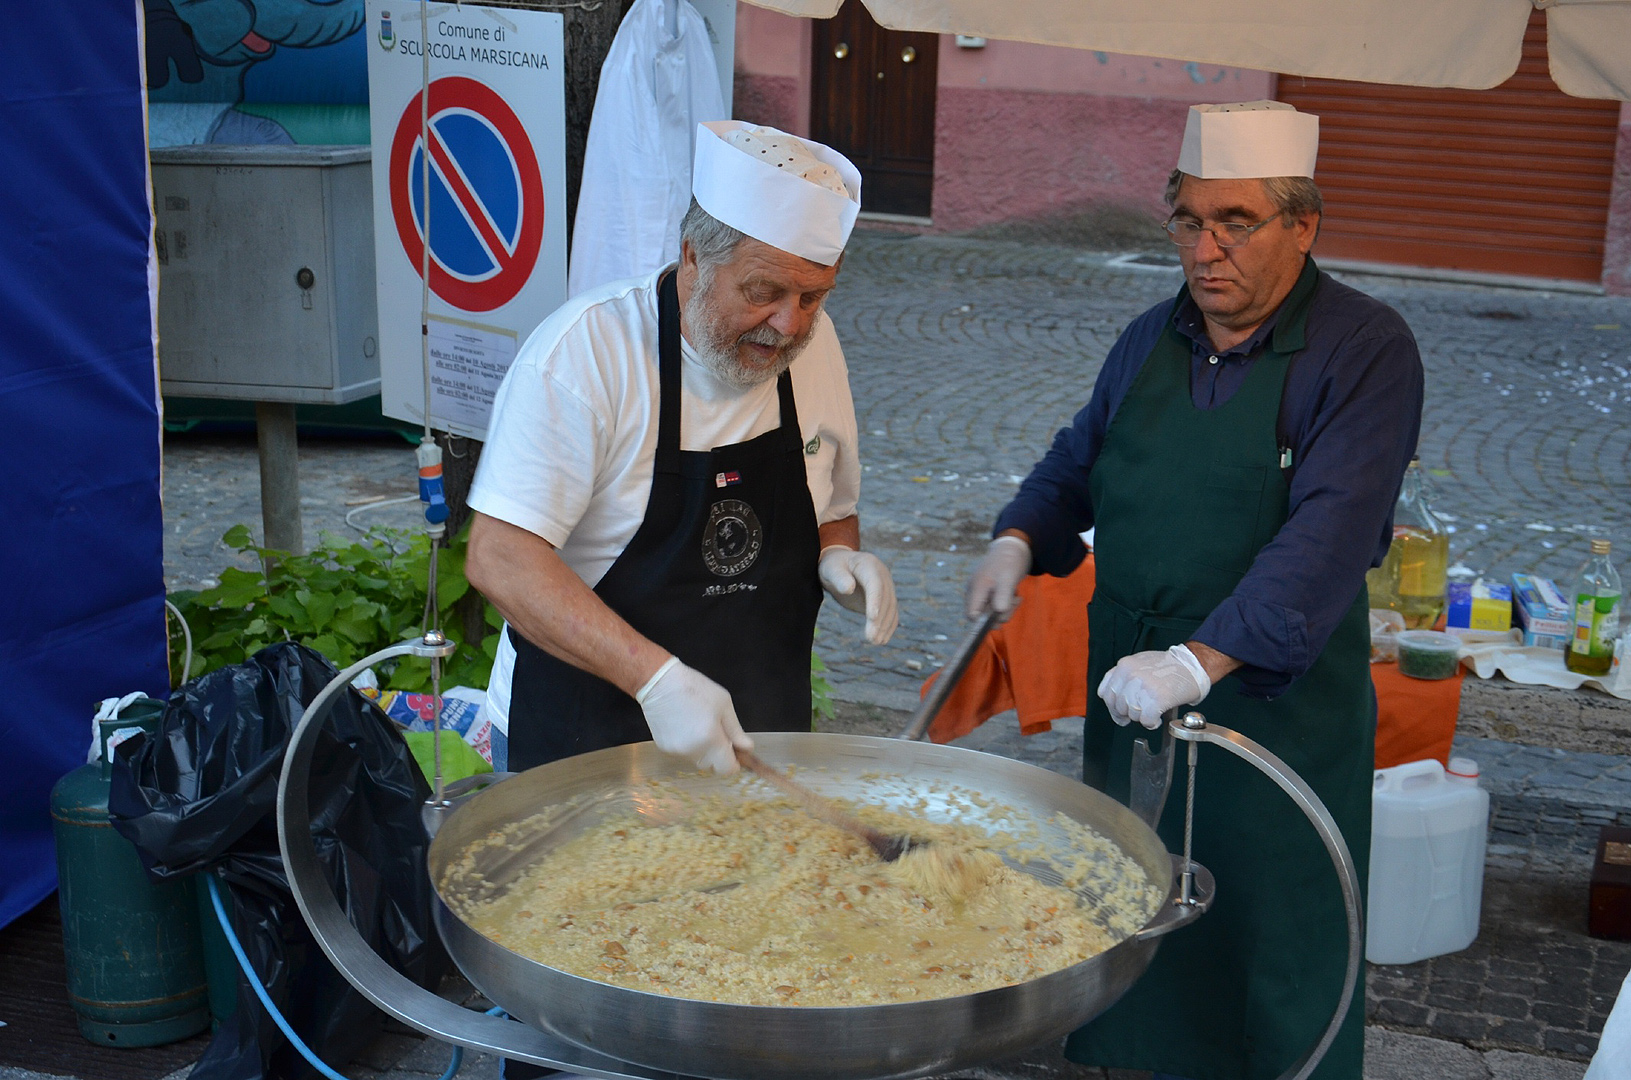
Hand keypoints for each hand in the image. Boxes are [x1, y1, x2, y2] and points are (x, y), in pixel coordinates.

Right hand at [635, 658, 751, 773]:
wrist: (658, 683)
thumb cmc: (693, 688)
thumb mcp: (723, 704)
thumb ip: (736, 730)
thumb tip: (747, 748)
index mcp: (710, 739)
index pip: (727, 769)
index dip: (733, 762)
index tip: (733, 751)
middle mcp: (693, 750)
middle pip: (712, 765)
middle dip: (717, 754)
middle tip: (716, 732)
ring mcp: (677, 751)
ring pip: (697, 759)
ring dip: (703, 750)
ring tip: (698, 725)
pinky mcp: (664, 748)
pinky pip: (683, 753)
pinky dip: (688, 745)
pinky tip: (684, 725)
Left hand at [818, 547, 897, 643]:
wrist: (839, 566)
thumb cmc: (833, 567)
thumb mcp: (831, 570)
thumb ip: (839, 578)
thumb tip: (848, 589)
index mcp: (870, 565)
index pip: (876, 584)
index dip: (875, 601)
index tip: (872, 618)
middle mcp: (882, 575)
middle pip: (885, 599)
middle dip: (880, 620)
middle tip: (871, 639)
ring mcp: (886, 587)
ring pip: (890, 608)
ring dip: (885, 626)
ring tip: (875, 642)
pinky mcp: (885, 598)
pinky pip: (891, 613)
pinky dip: (888, 626)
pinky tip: (882, 640)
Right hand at [965, 536, 1030, 620]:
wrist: (1013, 546)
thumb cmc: (1010, 560)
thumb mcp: (1008, 578)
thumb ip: (1002, 595)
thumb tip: (998, 613)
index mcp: (977, 588)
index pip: (971, 615)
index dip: (984, 621)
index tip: (1002, 614)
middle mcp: (975, 591)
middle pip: (981, 616)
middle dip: (1000, 614)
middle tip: (1014, 601)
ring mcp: (981, 591)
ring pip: (990, 612)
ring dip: (1006, 608)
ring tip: (1016, 596)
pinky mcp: (989, 591)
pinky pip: (996, 605)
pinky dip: (1006, 603)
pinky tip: (1014, 593)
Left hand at [1097, 645, 1211, 728]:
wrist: (1193, 665)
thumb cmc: (1170, 666)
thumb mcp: (1139, 662)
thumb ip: (1123, 676)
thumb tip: (1110, 696)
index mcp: (1125, 666)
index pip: (1106, 693)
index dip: (1113, 707)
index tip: (1119, 713)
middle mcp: (1131, 675)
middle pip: (1119, 706)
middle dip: (1128, 714)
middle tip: (1140, 713)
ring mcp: (1143, 687)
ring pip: (1132, 714)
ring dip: (1141, 718)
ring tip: (1152, 711)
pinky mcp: (1156, 699)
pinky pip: (1145, 720)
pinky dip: (1151, 723)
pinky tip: (1156, 718)